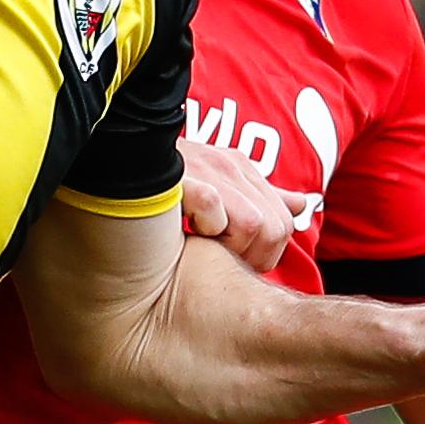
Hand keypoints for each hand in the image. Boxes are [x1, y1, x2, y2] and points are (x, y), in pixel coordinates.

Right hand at [177, 137, 293, 273]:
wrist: (120, 165)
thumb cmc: (168, 187)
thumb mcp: (223, 189)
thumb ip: (264, 199)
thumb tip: (304, 205)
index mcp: (242, 169)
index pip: (284, 223)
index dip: (265, 252)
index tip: (235, 258)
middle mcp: (232, 166)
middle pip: (276, 229)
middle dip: (253, 256)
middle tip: (219, 255)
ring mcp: (211, 169)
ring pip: (254, 226)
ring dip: (228, 245)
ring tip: (199, 240)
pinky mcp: (187, 178)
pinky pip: (216, 212)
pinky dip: (204, 227)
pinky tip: (183, 229)